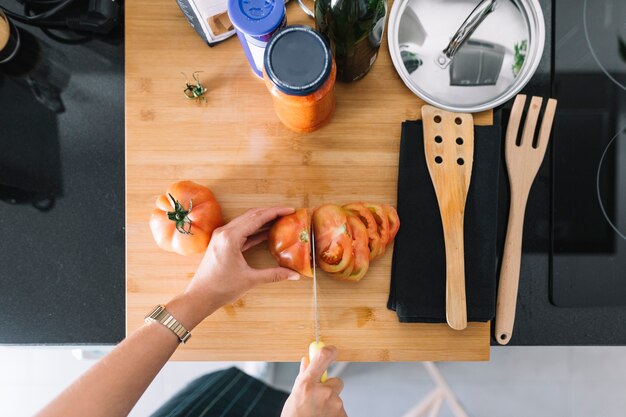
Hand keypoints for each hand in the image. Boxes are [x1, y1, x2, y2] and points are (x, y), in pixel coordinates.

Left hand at [167, 207, 300, 328]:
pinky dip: (254, 229)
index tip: (290, 210)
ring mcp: (221, 236)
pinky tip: (267, 232)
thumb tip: (294, 275)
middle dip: (271, 212)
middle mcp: (224, 232)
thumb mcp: (250, 280)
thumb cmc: (221, 288)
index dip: (275, 212)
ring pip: (246, 221)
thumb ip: (274, 275)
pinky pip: (241, 230)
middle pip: (252, 215)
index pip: (257, 218)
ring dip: (263, 219)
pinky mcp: (221, 242)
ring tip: (280, 220)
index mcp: (230, 238)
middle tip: (288, 213)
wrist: (200, 296)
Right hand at [281, 346, 346, 416]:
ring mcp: (335, 405)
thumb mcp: (294, 396)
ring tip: (317, 414)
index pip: (322, 357)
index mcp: (307, 384)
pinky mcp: (342, 415)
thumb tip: (306, 361)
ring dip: (330, 404)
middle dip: (330, 388)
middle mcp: (323, 392)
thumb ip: (303, 377)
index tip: (331, 350)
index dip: (329, 351)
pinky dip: (334, 414)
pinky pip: (340, 410)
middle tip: (319, 399)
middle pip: (336, 381)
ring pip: (337, 398)